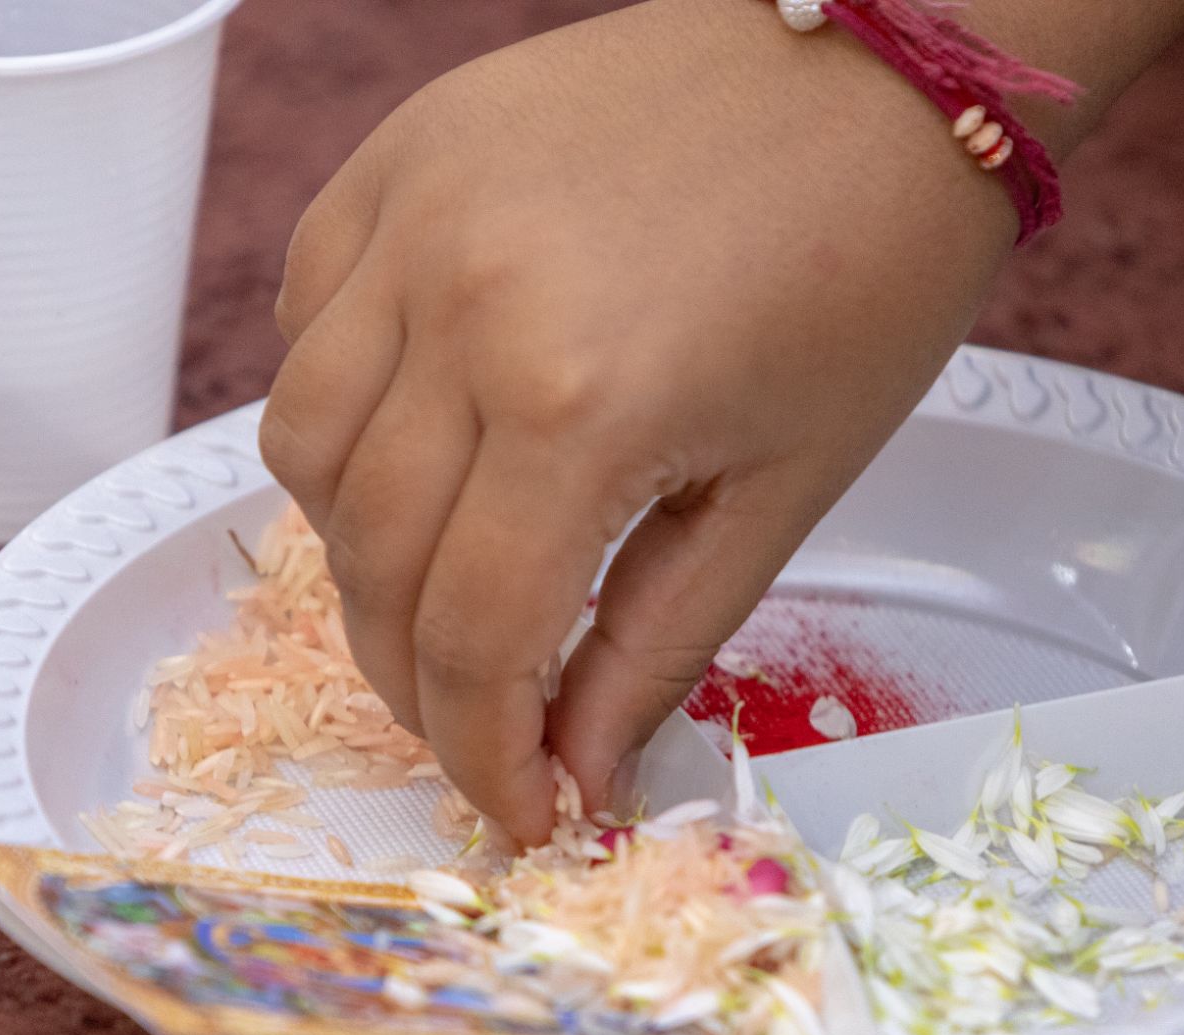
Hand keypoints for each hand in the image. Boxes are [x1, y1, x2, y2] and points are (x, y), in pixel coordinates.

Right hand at [260, 0, 1183, 842]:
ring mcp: (410, 216)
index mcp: (578, 400)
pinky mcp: (394, 158)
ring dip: (356, 552)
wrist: (881, 62)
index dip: (481, 753)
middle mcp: (459, 305)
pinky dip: (341, 412)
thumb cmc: (866, 278)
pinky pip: (309, 326)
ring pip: (303, 447)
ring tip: (439, 589)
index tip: (516, 810)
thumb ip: (654, 650)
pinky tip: (418, 439)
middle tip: (479, 721)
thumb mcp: (779, 494)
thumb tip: (572, 775)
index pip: (473, 634)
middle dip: (416, 678)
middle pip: (370, 558)